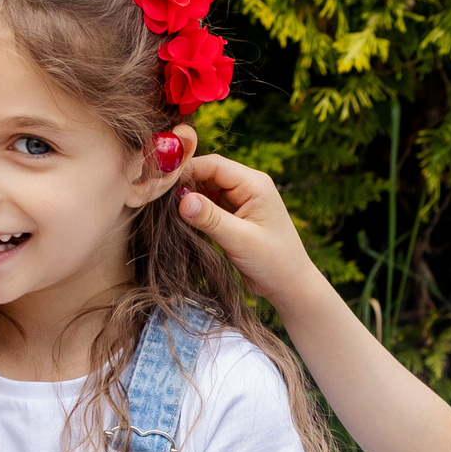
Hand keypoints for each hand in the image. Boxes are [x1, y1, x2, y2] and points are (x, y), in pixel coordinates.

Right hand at [175, 153, 325, 304]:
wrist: (291, 286)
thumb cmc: (274, 262)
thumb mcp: (240, 240)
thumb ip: (210, 218)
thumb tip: (181, 199)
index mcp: (254, 184)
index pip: (213, 165)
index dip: (186, 170)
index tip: (161, 184)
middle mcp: (247, 187)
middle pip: (207, 173)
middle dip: (185, 184)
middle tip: (159, 200)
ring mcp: (241, 201)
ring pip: (206, 189)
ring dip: (189, 199)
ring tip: (167, 212)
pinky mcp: (235, 216)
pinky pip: (210, 205)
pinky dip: (196, 212)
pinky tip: (181, 221)